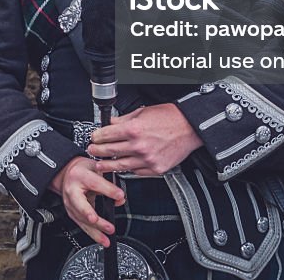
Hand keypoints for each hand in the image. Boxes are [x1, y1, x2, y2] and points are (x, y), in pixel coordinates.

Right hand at [49, 157, 125, 247]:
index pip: (95, 183)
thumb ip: (109, 182)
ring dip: (95, 232)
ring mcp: (70, 204)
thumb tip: (120, 198)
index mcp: (79, 175)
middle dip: (95, 219)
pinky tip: (101, 239)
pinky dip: (92, 234)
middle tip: (108, 226)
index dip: (108, 190)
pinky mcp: (71, 213)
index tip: (120, 196)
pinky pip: (82, 225)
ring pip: (82, 220)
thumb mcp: (96, 169)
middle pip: (83, 207)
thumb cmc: (82, 170)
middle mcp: (72, 191)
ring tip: (107, 239)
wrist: (66, 173)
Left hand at [88, 104, 202, 175]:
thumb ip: (125, 119)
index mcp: (133, 129)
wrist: (190, 128)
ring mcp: (147, 160)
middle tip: (92, 150)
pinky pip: (136, 172)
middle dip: (97, 151)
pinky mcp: (155, 169)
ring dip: (108, 165)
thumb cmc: (170, 117)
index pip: (106, 135)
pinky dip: (128, 170)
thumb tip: (111, 122)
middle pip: (110, 151)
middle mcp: (139, 146)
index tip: (94, 137)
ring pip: (120, 165)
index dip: (96, 136)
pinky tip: (123, 167)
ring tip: (101, 165)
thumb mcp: (143, 112)